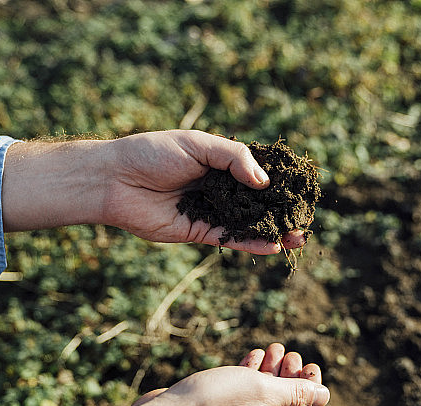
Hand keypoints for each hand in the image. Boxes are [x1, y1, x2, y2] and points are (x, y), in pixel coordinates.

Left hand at [2, 130, 305, 254]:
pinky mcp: (199, 233)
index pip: (258, 174)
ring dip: (274, 232)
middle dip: (283, 212)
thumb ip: (234, 158)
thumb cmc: (153, 153)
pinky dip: (251, 244)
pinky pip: (230, 239)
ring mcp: (211, 212)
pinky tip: (272, 246)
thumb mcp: (199, 144)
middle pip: (259, 203)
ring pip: (249, 224)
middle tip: (306, 219)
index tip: (303, 190)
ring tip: (298, 238)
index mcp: (221, 164)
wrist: (115, 180)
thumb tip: (264, 182)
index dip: (280, 182)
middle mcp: (220, 189)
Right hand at [132, 343, 328, 405]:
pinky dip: (245, 379)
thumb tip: (325, 396)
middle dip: (288, 375)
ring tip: (269, 349)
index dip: (312, 388)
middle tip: (286, 352)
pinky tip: (247, 360)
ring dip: (267, 373)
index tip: (309, 364)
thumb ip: (295, 393)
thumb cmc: (214, 404)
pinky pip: (237, 400)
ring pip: (259, 399)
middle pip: (282, 404)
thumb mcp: (264, 391)